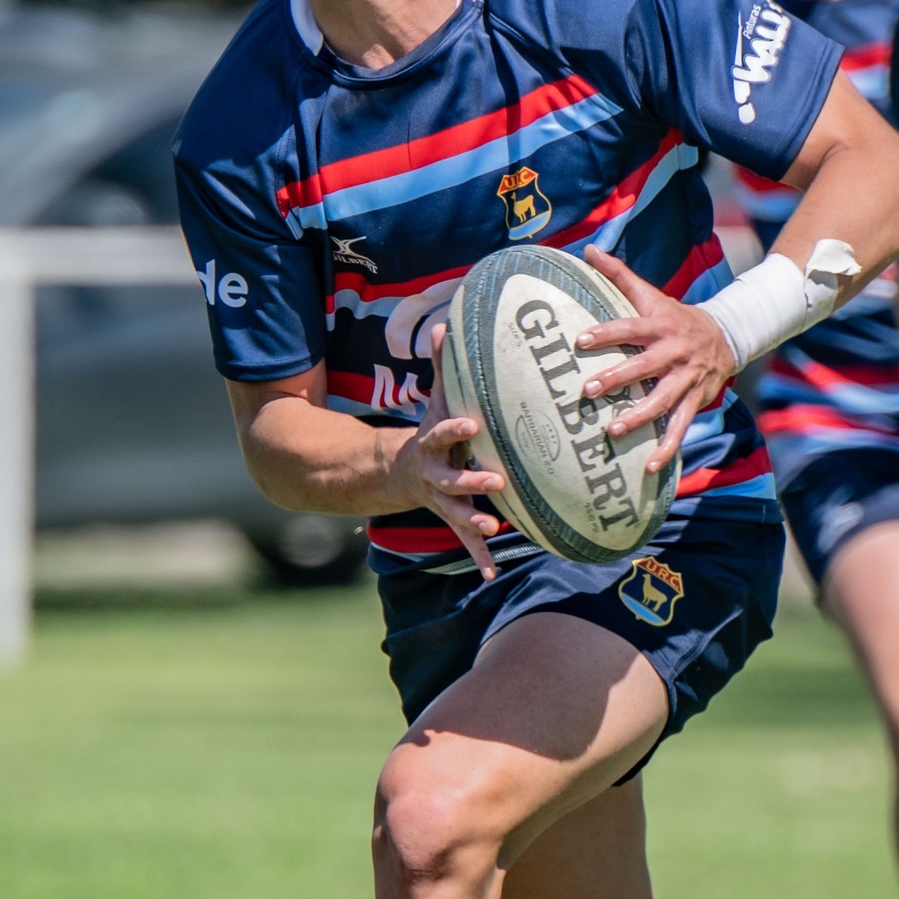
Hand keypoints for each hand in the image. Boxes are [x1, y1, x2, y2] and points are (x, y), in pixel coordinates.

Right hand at [386, 325, 507, 578]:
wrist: (401, 471)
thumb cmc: (432, 429)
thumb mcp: (435, 399)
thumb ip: (440, 366)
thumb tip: (442, 324)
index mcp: (433, 444)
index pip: (443, 433)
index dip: (455, 429)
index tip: (471, 424)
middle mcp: (435, 475)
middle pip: (452, 480)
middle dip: (473, 483)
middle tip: (497, 484)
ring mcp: (442, 500)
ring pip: (458, 514)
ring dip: (476, 523)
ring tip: (495, 532)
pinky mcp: (452, 518)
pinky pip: (466, 539)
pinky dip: (479, 557)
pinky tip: (491, 574)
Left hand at [574, 250, 736, 470]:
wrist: (726, 336)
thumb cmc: (675, 316)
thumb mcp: (651, 293)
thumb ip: (618, 275)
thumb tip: (587, 249)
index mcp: (661, 325)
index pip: (631, 327)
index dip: (607, 334)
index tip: (580, 341)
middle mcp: (675, 352)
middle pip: (645, 366)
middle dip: (618, 379)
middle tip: (588, 391)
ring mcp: (688, 379)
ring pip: (663, 400)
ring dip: (639, 417)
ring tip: (613, 431)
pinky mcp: (696, 400)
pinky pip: (682, 427)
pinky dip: (667, 448)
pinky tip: (650, 467)